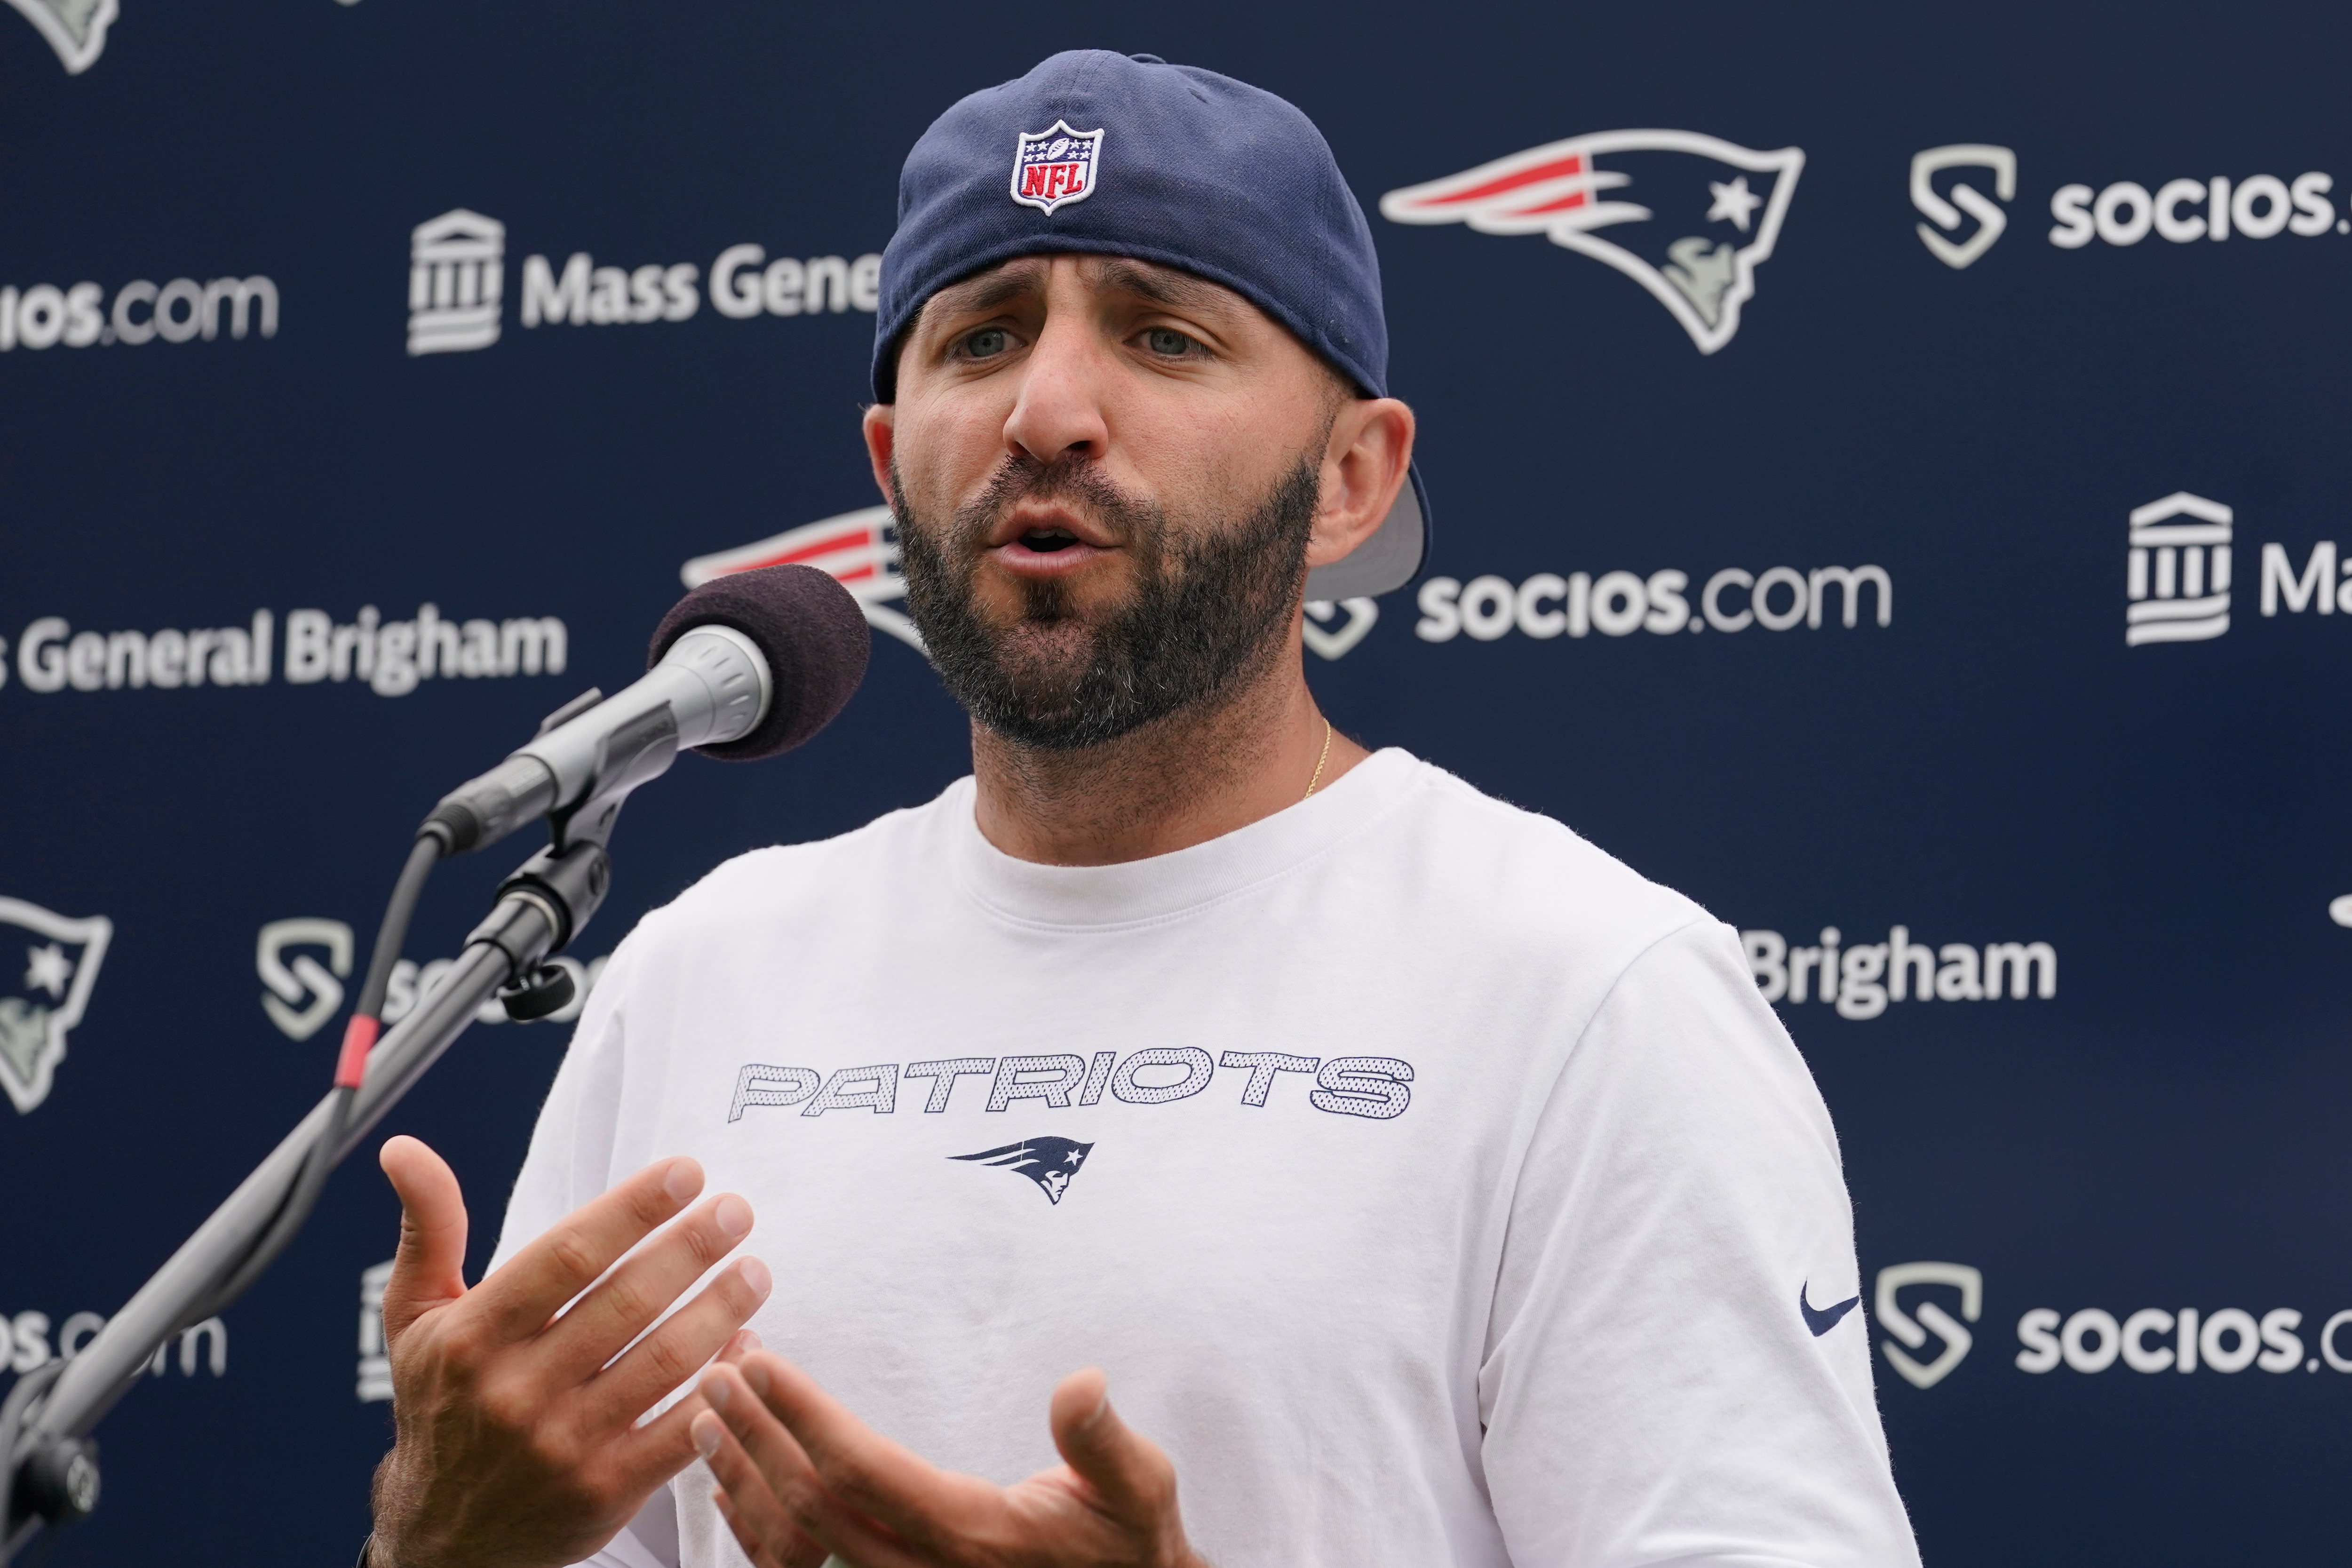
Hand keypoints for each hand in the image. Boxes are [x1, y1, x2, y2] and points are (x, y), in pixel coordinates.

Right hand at [366, 1136, 772, 1567]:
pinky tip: (750, 1346)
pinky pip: (680, 1432)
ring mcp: (562, 1446)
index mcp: (472, 1338)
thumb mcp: (415, 1318)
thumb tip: (404, 1149)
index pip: (565, 1257)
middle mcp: (515, 1392)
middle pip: (626, 1304)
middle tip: (737, 1210)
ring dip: (721, 1310)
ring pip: (663, 1363)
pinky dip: (722, 1386)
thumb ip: (428, 1230)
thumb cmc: (442, 1403)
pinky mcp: (605, 1492)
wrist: (442, 1535)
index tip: (687, 1171)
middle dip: (691, 1250)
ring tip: (756, 1270)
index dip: (632, 1209)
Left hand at [690, 1353, 1212, 1567]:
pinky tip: (731, 1487)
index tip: (761, 1360)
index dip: (801, 1413)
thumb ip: (1103, 1441)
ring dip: (742, 1476)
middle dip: (754, 1431)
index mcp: (966, 1534)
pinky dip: (754, 1529)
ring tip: (705, 1415)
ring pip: (791, 1544)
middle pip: (806, 1503)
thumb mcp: (1139, 1489)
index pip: (857, 1468)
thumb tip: (1081, 1383)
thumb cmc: (1126, 1544)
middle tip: (715, 1368)